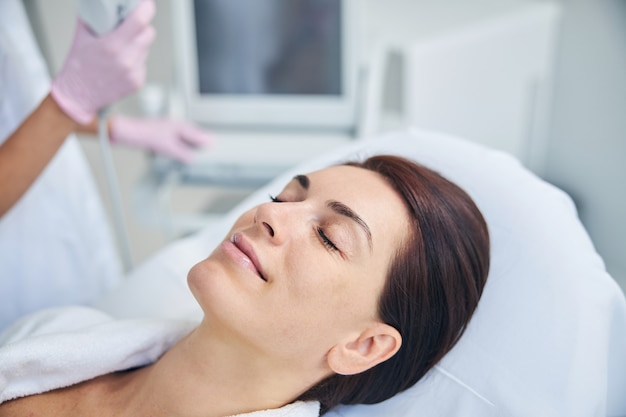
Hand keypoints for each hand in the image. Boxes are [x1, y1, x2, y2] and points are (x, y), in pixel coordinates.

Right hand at [50, 0, 155, 124]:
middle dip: (142, 26)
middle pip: (149, 33)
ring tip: (121, 46)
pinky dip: (136, 58)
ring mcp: (134, 72)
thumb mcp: (82, 35)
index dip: (146, 8)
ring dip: (138, 42)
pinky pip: (143, 62)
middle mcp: (126, 60)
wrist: (78, 95)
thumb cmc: (78, 65)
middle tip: (132, 24)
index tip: (146, 3)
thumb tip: (102, 2)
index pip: (140, 21)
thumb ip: (94, 16)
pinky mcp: (138, 82)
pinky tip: (122, 62)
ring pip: (146, 47)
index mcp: (112, 45)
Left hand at [109, 116, 212, 162]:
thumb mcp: (168, 148)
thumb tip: (192, 158)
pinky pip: (175, 137)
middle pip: (191, 132)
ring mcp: (166, 128)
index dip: (204, 139)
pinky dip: (180, 142)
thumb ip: (182, 153)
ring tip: (196, 146)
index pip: (196, 133)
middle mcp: (173, 125)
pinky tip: (178, 148)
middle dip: (199, 138)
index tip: (212, 143)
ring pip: (183, 134)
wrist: (128, 133)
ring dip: (190, 140)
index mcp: (178, 126)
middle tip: (208, 143)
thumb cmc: (145, 135)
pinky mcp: (159, 133)